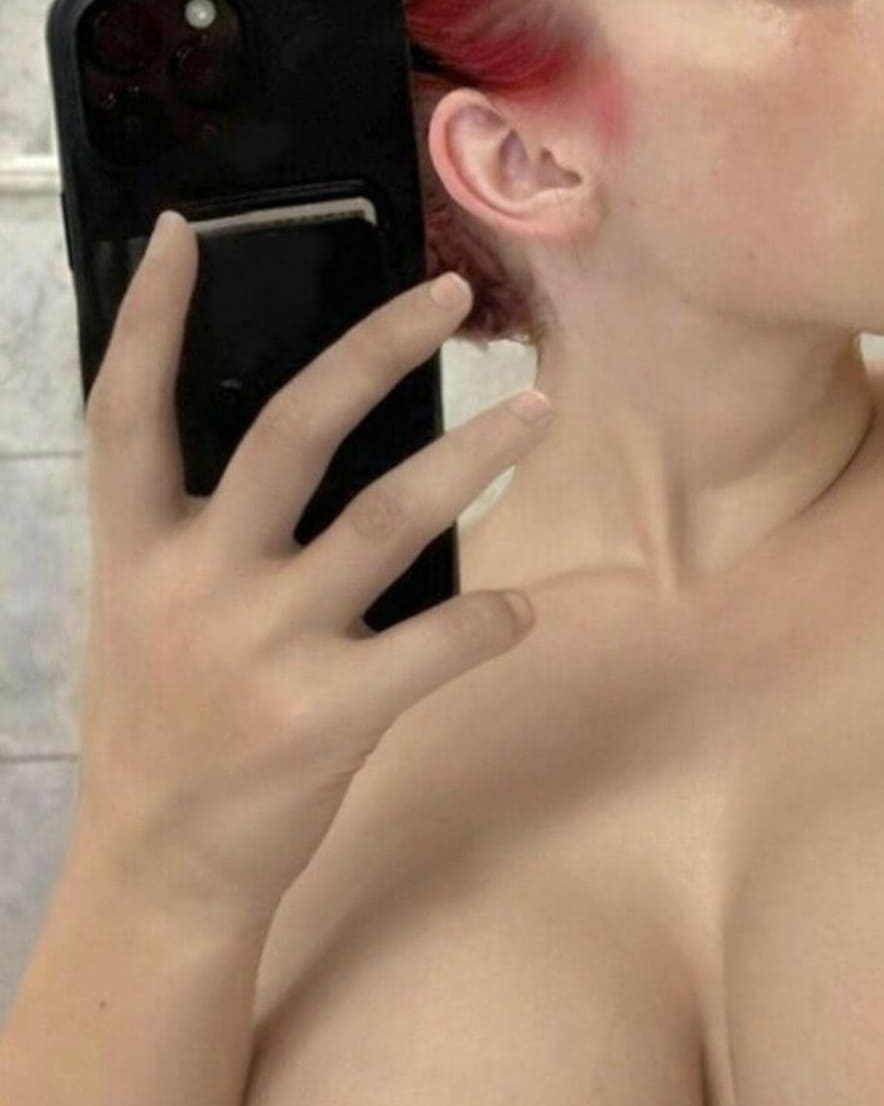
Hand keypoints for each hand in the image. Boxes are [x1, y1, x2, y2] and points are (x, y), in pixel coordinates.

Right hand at [71, 211, 554, 928]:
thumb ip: (192, 540)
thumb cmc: (159, 731)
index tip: (189, 233)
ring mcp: (262, 650)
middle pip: (292, 433)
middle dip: (374, 353)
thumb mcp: (143, 619)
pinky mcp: (325, 718)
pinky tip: (526, 608)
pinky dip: (491, 621)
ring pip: (385, 520)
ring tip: (535, 411)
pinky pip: (433, 646)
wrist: (157, 873)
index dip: (150, 319)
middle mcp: (195, 585)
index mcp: (135, 554)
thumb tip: (277, 457)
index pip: (127, 413)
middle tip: (449, 297)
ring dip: (470, 458)